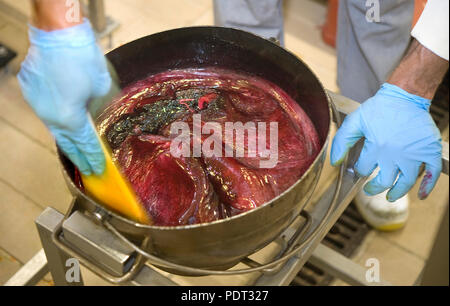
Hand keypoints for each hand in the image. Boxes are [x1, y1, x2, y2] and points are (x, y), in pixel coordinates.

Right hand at [18, 18, 110, 174]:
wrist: (58, 34)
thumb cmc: (84, 59)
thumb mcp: (102, 88)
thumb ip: (100, 107)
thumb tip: (97, 115)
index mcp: (70, 118)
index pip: (85, 145)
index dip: (93, 158)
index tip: (99, 170)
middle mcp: (50, 116)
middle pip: (66, 142)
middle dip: (78, 157)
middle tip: (87, 168)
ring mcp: (36, 104)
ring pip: (53, 126)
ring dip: (66, 136)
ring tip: (76, 149)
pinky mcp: (29, 90)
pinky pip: (44, 109)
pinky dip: (55, 115)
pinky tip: (63, 119)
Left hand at [331, 83, 441, 201]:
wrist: (405, 96)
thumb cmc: (380, 108)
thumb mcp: (355, 121)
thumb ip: (342, 141)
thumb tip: (334, 162)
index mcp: (377, 146)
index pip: (365, 169)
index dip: (360, 171)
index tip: (360, 170)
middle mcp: (395, 154)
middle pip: (384, 181)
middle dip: (374, 188)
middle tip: (369, 189)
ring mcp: (414, 154)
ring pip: (406, 182)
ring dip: (397, 192)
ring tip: (390, 197)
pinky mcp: (430, 151)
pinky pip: (432, 173)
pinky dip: (427, 186)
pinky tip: (421, 195)